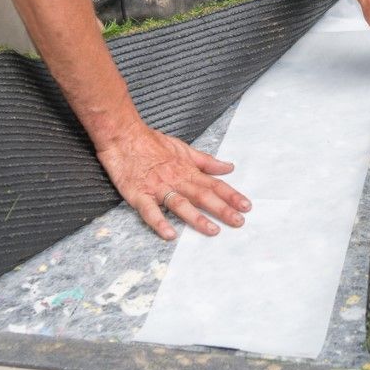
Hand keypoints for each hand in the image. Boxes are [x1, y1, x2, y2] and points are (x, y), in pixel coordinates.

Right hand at [95, 123, 250, 239]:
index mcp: (187, 170)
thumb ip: (206, 161)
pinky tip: (170, 234)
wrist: (122, 135)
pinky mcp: (138, 194)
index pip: (214, 184)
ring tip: (213, 230)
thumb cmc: (151, 142)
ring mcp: (157, 187)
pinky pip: (150, 210)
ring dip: (197, 218)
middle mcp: (176, 179)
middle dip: (222, 209)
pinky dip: (159, 222)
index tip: (247, 206)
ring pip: (180, 204)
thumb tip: (228, 167)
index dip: (231, 195)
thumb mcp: (183, 148)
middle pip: (203, 195)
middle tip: (239, 221)